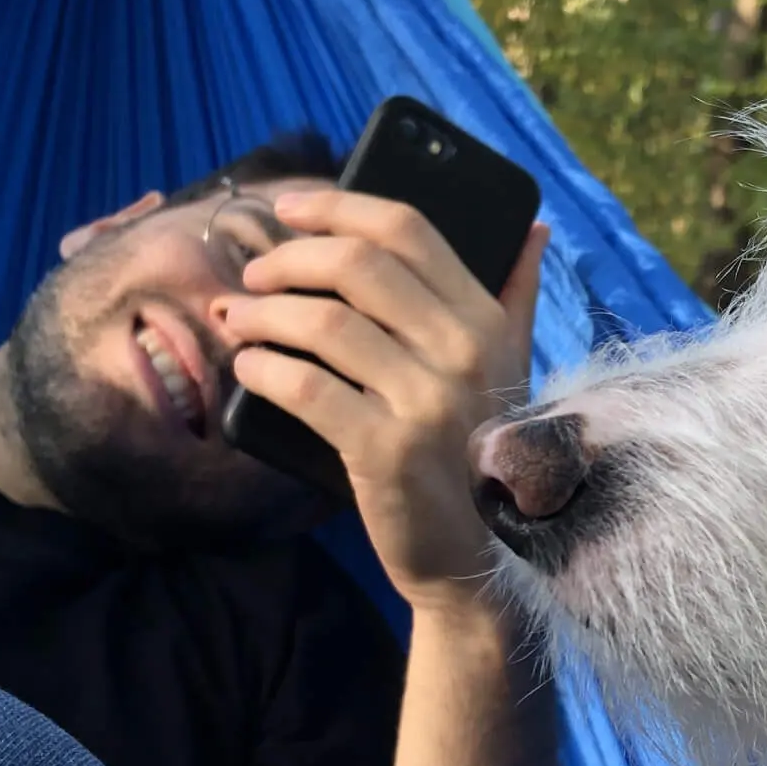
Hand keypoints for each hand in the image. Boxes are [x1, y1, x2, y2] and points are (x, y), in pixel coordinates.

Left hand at [215, 188, 547, 617]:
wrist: (473, 559)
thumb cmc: (477, 456)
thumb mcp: (509, 372)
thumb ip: (515, 298)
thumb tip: (530, 228)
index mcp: (486, 321)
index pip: (408, 231)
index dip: (339, 206)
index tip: (288, 208)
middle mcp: (463, 353)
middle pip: (358, 266)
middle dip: (290, 259)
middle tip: (254, 275)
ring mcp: (426, 402)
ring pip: (324, 324)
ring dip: (264, 313)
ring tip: (236, 319)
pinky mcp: (386, 450)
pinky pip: (306, 388)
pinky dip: (264, 370)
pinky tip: (248, 367)